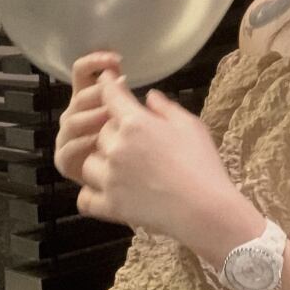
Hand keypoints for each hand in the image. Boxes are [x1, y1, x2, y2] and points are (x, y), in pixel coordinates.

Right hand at [54, 52, 122, 184]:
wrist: (122, 182)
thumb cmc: (129, 146)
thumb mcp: (132, 116)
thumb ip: (125, 95)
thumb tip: (124, 76)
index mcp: (87, 99)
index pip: (81, 72)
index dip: (94, 62)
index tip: (116, 58)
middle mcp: (73, 115)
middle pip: (79, 97)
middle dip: (100, 93)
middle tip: (121, 94)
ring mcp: (66, 138)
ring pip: (72, 121)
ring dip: (92, 117)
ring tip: (112, 116)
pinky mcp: (65, 161)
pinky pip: (68, 149)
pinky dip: (83, 144)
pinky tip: (98, 142)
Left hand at [77, 73, 244, 250]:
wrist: (204, 208)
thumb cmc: (202, 163)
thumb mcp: (191, 125)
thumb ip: (166, 107)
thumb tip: (149, 96)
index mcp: (135, 123)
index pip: (111, 96)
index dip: (107, 86)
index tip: (105, 81)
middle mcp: (116, 147)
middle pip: (101, 131)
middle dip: (113, 132)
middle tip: (134, 141)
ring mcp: (110, 178)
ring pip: (88, 163)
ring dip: (100, 162)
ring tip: (119, 168)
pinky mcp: (110, 205)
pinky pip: (85, 198)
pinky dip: (92, 194)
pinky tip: (106, 192)